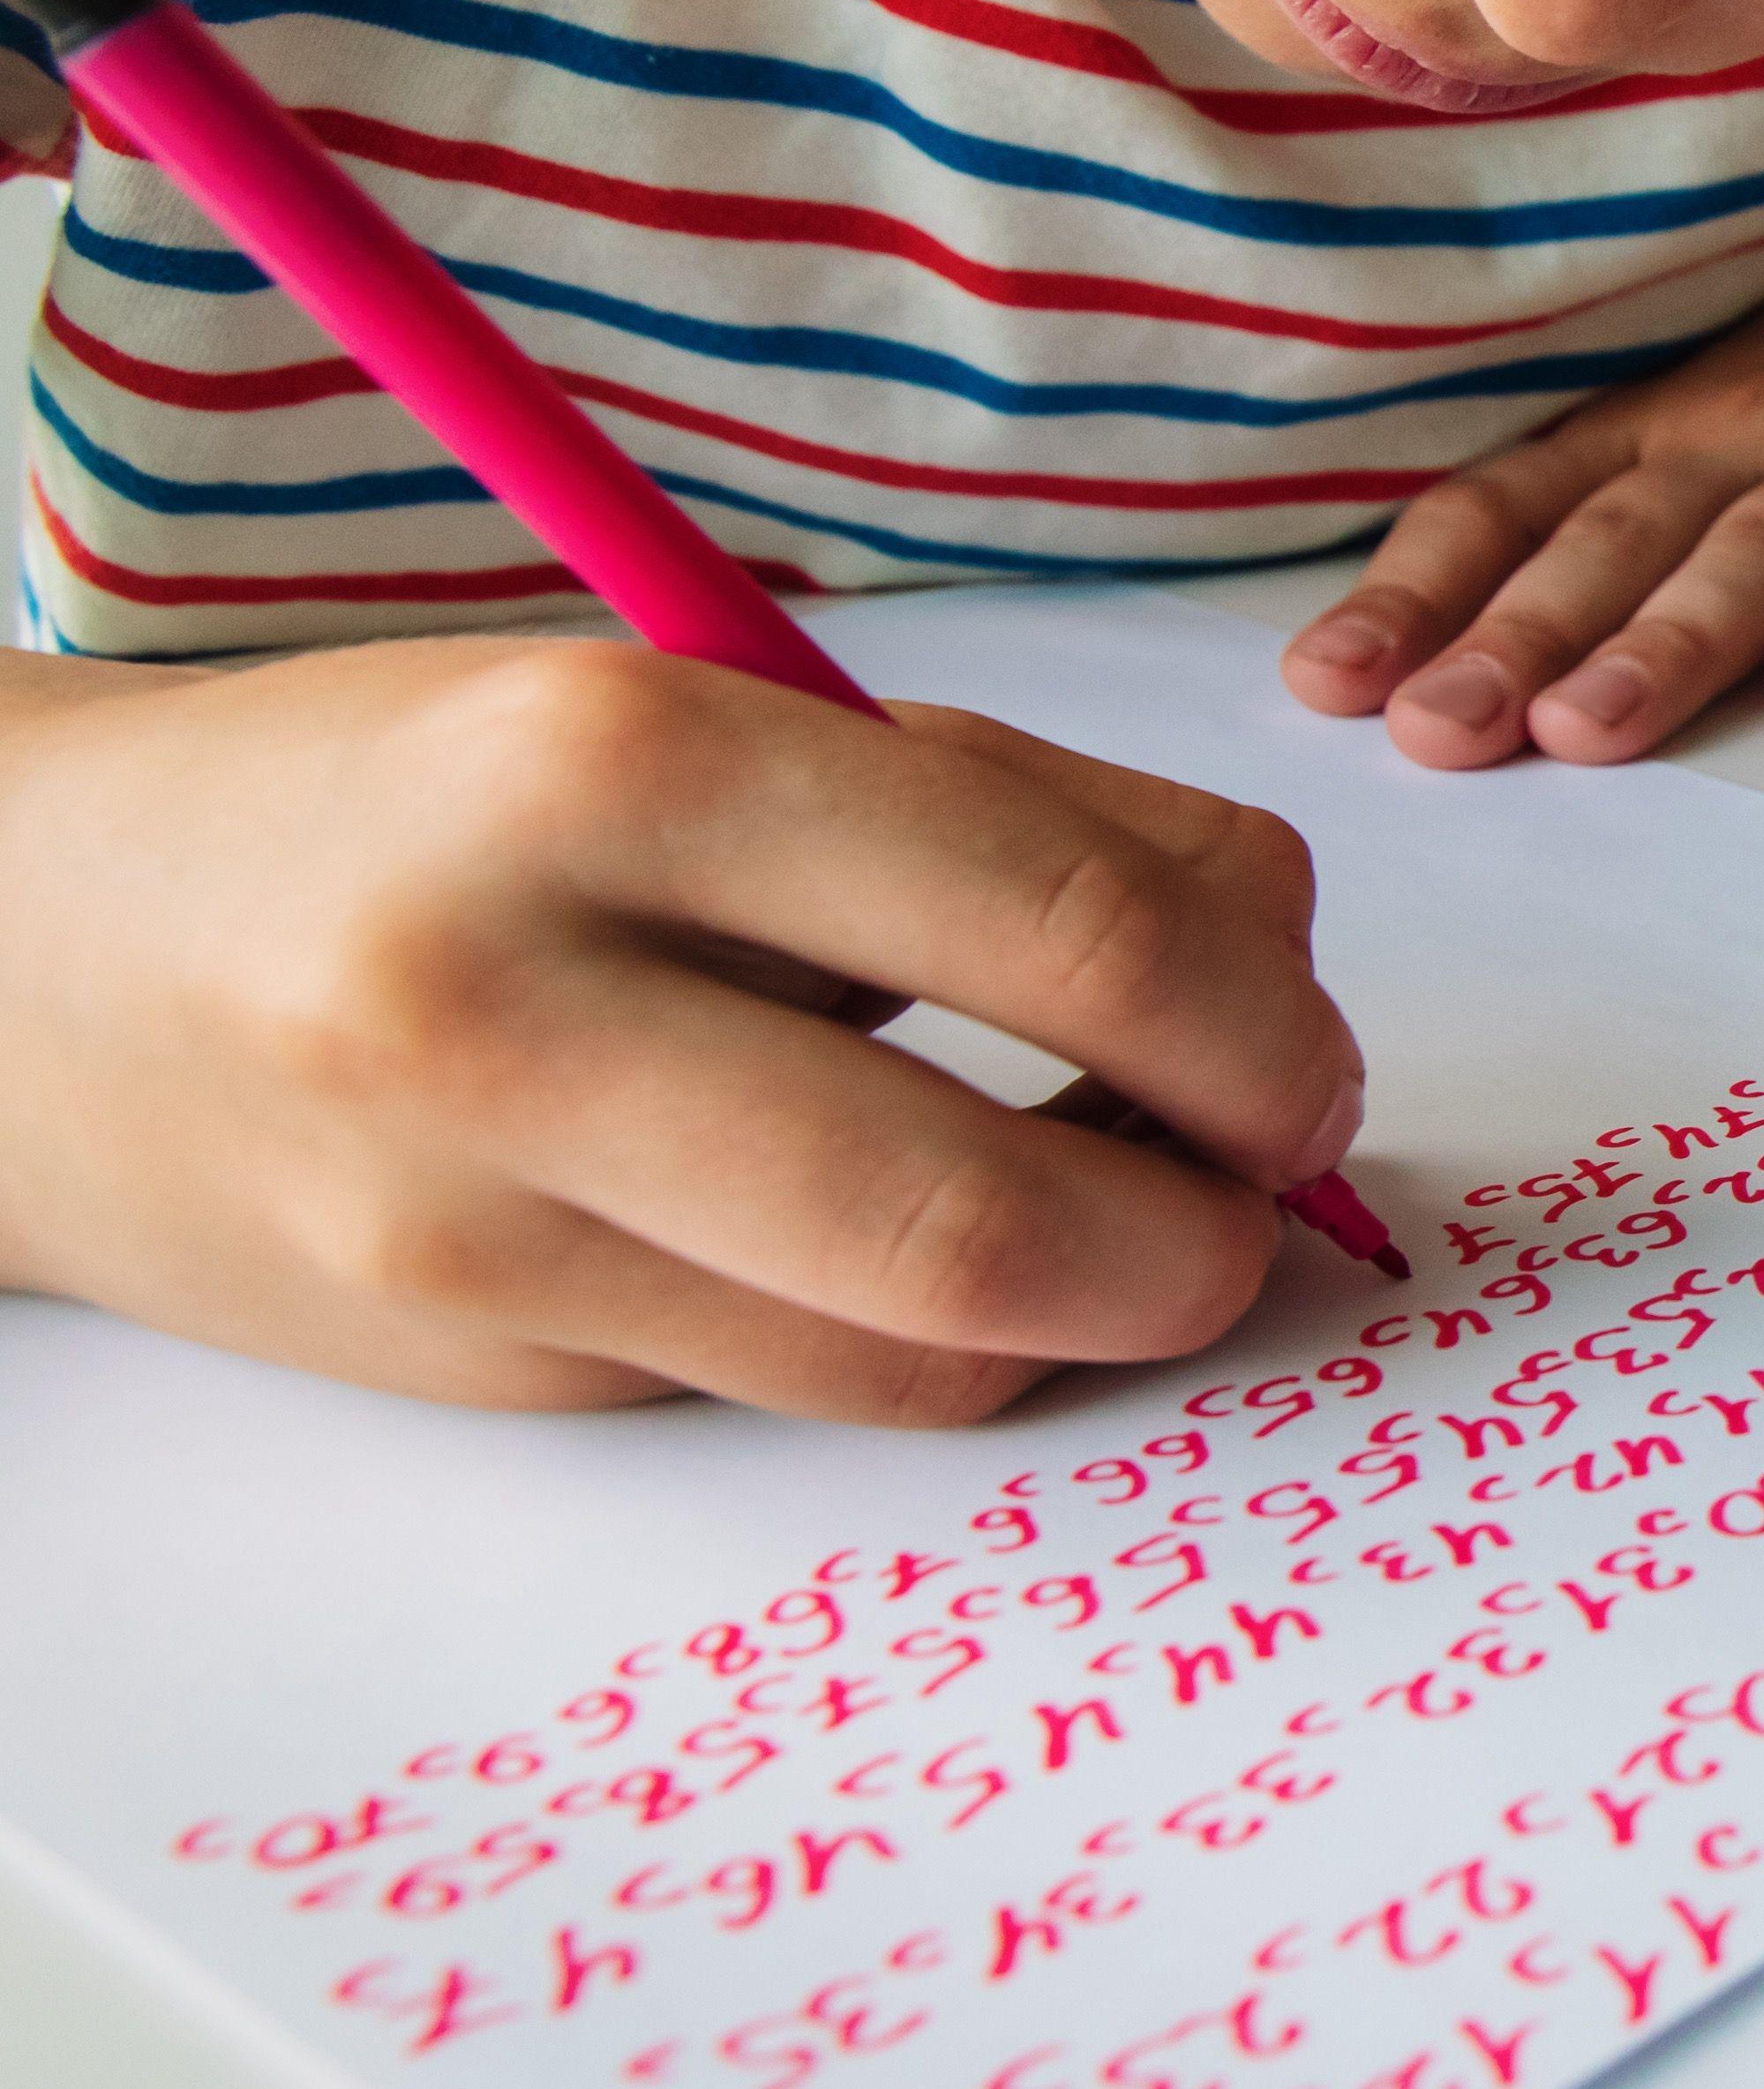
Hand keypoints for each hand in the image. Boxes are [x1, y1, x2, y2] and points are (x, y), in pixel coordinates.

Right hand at [0, 639, 1358, 1419]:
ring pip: (913, 1351)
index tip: (1306, 1056)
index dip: (1257, 1028)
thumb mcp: (709, 709)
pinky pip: (790, 1383)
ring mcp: (475, 1218)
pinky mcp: (473, 1365)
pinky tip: (907, 1227)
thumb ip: (1011, 816)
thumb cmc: (431, 799)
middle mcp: (520, 1003)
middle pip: (988, 1213)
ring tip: (1115, 1203)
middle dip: (1207, 1225)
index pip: (1065, 933)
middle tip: (1263, 1180)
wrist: (34, 949)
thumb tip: (1272, 967)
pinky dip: (919, 1328)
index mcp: (615, 763)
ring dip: (1090, 1305)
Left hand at [1284, 172, 1763, 766]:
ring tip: (1589, 732)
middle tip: (1431, 734)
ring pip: (1752, 557)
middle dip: (1515, 638)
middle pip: (1614, 544)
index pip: (1510, 503)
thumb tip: (1418, 656)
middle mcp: (1739, 437)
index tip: (1324, 682)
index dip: (1416, 590)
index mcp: (1654, 431)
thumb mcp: (1701, 426)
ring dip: (1667, 645)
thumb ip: (1587, 528)